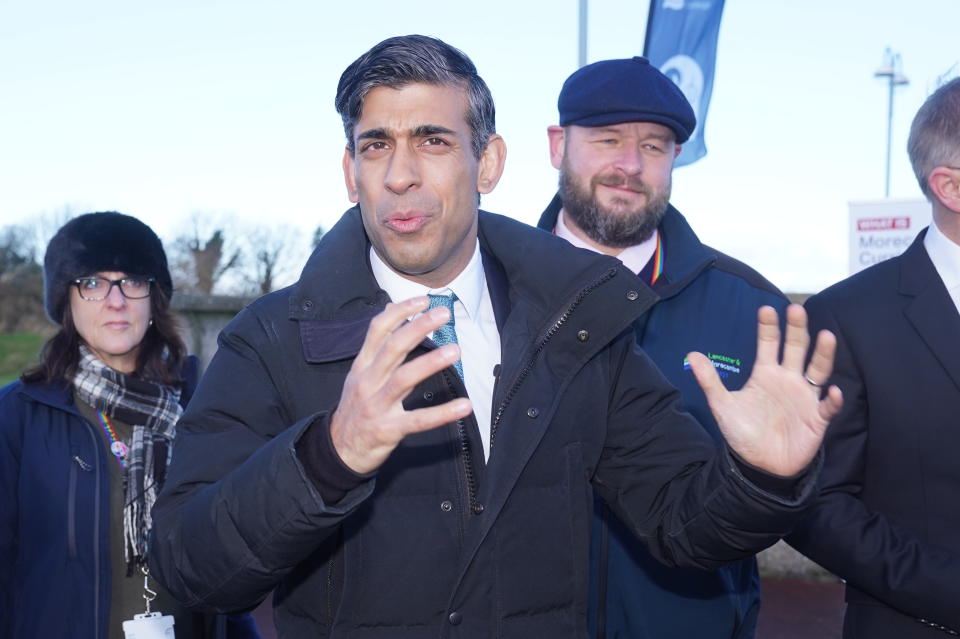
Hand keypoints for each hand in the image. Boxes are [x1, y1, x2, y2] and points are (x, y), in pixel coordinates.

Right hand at [329, 296, 472, 473]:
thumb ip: (378, 345)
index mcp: (362, 365)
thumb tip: (390, 309)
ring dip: (430, 362)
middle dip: (418, 327)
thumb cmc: (356, 407)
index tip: (423, 299)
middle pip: (393, 348)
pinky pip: (418, 420)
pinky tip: (464, 406)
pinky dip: (442, 413)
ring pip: (404, 378)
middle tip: (443, 314)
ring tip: (456, 350)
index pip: (378, 330)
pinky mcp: (388, 430)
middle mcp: (367, 381)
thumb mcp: (360, 373)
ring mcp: (377, 405)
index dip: (400, 312)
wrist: (338, 450)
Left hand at [687, 304, 842, 476]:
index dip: (768, 327)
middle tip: (796, 309)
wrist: (759, 464)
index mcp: (766, 373)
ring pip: (818, 370)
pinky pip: (828, 407)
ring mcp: (805, 397)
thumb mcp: (722, 405)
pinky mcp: (817, 418)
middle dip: (797, 330)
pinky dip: (832, 400)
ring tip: (826, 336)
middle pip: (796, 348)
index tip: (766, 309)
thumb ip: (710, 380)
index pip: (769, 344)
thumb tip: (691, 354)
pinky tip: (832, 391)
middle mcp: (788, 379)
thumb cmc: (743, 431)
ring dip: (822, 354)